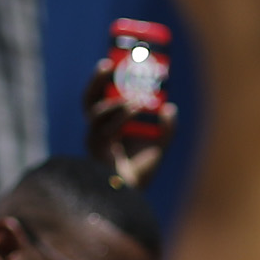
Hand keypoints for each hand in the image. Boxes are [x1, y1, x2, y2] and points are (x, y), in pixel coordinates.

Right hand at [82, 61, 174, 188]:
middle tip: (109, 64)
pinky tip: (134, 109)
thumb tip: (171, 107)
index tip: (112, 61)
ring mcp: (94, 141)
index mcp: (105, 126)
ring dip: (116, 103)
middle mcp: (95, 131)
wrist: (133, 198)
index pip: (98, 97)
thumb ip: (166, 129)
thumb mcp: (158, 147)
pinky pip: (105, 129)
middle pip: (88, 99)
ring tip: (136, 101)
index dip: (101, 79)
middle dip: (96, 81)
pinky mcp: (97, 152)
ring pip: (95, 113)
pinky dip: (121, 117)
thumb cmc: (140, 174)